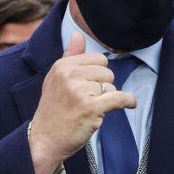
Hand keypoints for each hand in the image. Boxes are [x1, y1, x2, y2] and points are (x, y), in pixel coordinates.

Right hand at [29, 32, 136, 173]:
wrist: (43, 140)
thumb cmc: (53, 109)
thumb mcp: (56, 78)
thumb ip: (70, 56)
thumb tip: (78, 34)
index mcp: (62, 65)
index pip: (98, 58)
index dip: (98, 73)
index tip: (89, 85)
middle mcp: (70, 75)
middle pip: (107, 72)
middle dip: (103, 86)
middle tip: (88, 100)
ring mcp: (81, 91)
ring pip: (112, 86)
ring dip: (107, 99)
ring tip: (91, 109)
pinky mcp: (91, 108)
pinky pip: (120, 98)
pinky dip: (128, 101)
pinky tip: (130, 104)